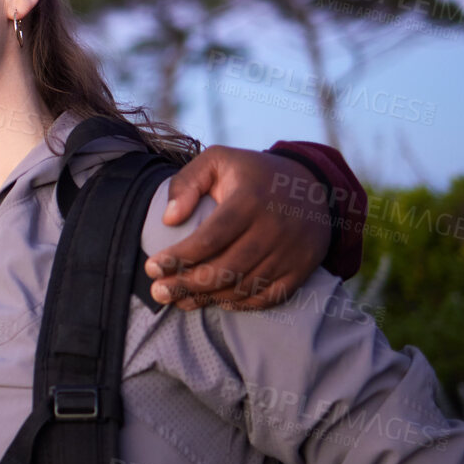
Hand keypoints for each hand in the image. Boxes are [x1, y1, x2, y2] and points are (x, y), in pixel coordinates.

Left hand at [145, 148, 329, 310]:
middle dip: (186, 285)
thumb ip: (187, 182)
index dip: (179, 257)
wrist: (312, 182)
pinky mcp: (302, 268)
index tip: (152, 267)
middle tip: (158, 292)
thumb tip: (169, 219)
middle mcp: (273, 228)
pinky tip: (216, 301)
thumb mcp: (218, 160)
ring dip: (208, 298)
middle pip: (225, 269)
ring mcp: (290, 251)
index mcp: (250, 200)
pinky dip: (240, 304)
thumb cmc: (253, 173)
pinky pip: (268, 297)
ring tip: (179, 300)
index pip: (210, 239)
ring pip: (243, 287)